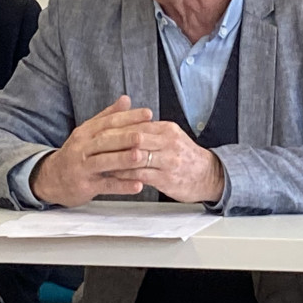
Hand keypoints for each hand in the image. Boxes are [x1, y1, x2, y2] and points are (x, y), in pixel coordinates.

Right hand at [30, 96, 152, 206]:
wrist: (51, 179)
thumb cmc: (76, 154)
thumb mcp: (88, 133)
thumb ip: (107, 116)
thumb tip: (126, 99)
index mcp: (85, 132)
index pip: (108, 122)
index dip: (128, 117)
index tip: (148, 114)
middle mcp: (81, 148)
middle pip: (104, 140)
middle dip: (124, 138)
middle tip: (143, 136)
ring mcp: (82, 168)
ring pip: (103, 162)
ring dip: (122, 159)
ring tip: (141, 157)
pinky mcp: (85, 186)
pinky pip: (105, 185)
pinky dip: (121, 186)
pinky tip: (137, 185)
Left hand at [106, 120, 224, 203]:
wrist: (209, 176)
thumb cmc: (186, 158)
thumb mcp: (170, 138)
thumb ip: (150, 132)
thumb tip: (127, 125)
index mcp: (167, 129)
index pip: (137, 124)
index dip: (116, 127)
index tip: (98, 130)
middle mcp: (169, 142)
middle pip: (134, 137)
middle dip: (112, 141)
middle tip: (93, 145)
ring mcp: (168, 160)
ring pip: (135, 156)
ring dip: (115, 159)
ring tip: (98, 161)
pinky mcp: (167, 178)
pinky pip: (140, 174)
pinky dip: (124, 175)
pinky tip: (112, 176)